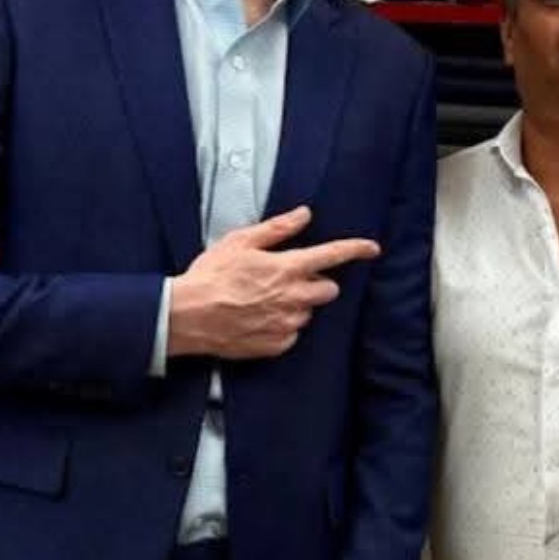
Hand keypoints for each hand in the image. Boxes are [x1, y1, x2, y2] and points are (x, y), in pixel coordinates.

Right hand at [168, 205, 378, 359]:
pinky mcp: (276, 345)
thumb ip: (277, 228)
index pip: (332, 255)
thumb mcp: (240, 242)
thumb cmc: (209, 277)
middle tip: (289, 279)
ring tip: (264, 300)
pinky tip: (257, 318)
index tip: (371, 248)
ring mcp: (285, 324)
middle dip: (317, 282)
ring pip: (308, 313)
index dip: (356, 249)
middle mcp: (292, 298)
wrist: (186, 316)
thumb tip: (303, 215)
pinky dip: (281, 326)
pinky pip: (291, 335)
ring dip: (296, 305)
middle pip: (328, 289)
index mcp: (286, 268)